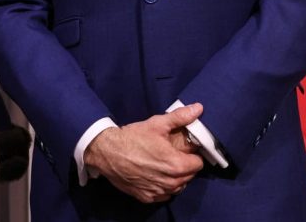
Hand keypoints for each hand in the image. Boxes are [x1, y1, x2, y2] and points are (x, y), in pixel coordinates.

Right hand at [83, 103, 203, 202]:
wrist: (107, 151)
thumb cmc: (133, 137)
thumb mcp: (157, 124)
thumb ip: (180, 117)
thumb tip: (198, 108)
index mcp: (176, 164)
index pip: (198, 164)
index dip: (193, 155)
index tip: (185, 151)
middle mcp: (170, 182)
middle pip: (189, 176)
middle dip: (185, 166)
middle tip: (174, 155)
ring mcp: (158, 192)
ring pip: (177, 188)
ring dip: (175, 178)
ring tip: (165, 165)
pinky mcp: (146, 197)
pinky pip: (163, 195)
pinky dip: (162, 187)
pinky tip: (155, 176)